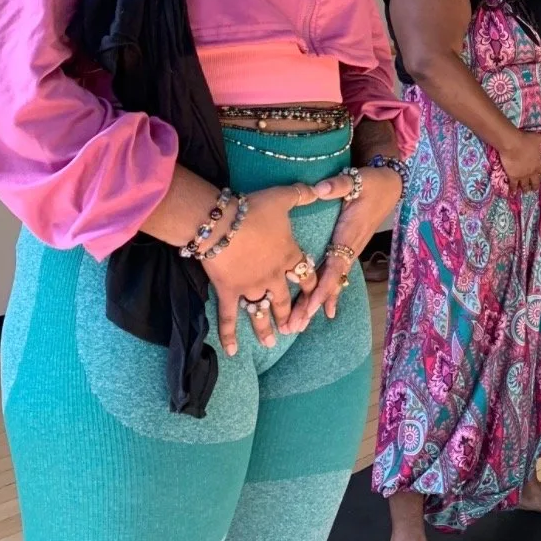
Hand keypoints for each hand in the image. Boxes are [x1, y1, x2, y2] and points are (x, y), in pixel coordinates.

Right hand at [206, 180, 349, 356]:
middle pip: (285, 299)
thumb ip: (302, 194)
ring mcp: (252, 287)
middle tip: (294, 328)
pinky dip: (230, 336)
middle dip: (290, 314)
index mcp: (289, 255)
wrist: (221, 223)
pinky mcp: (230, 292)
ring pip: (262, 312)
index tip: (317, 297)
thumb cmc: (253, 209)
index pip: (306, 274)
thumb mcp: (283, 197)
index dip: (312, 286)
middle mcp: (274, 276)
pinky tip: (233, 352)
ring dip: (267, 329)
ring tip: (272, 342)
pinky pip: (229, 318)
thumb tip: (319, 188)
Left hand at [288, 167, 402, 331]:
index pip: (335, 267)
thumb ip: (338, 185)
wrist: (390, 187)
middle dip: (312, 305)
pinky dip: (326, 294)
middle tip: (295, 326)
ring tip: (298, 325)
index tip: (312, 306)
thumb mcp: (358, 180)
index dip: (324, 287)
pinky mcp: (347, 250)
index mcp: (349, 235)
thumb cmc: (372, 184)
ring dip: (315, 304)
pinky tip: (321, 311)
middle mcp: (349, 249)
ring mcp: (349, 251)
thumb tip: (320, 189)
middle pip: (330, 283)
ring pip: (331, 283)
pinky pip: (335, 276)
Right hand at [498, 131, 540, 192]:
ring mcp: (523, 175)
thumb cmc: (526, 140)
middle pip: (536, 183)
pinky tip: (513, 194)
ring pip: (525, 186)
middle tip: (535, 188)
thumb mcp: (539, 138)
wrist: (512, 143)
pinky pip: (514, 186)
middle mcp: (532, 172)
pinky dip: (513, 190)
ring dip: (526, 189)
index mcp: (539, 164)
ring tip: (526, 191)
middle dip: (536, 186)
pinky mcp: (513, 176)